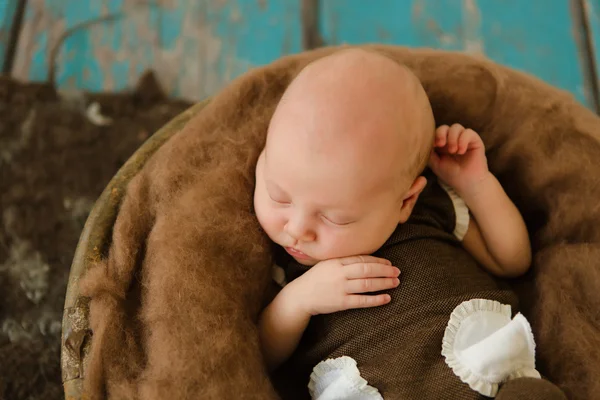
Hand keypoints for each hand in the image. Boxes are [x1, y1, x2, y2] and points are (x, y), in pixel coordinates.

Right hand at [285, 255, 399, 315]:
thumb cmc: (317, 278)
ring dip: (384, 283)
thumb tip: (368, 260)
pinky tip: (387, 298)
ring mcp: (340, 288)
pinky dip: (376, 299)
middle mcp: (339, 274)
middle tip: (397, 272)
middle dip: (385, 270)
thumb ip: (345, 261)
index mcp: (337, 261)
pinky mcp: (341, 303)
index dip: (378, 261)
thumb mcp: (328, 264)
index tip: (389, 263)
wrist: (301, 295)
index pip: (362, 259)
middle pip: (367, 270)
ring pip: (367, 284)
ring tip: (395, 283)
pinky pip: (362, 301)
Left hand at [429, 124, 489, 197]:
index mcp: (442, 144)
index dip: (433, 136)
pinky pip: (468, 132)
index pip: (436, 132)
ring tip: (453, 151)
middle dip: (441, 134)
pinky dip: (463, 140)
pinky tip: (461, 151)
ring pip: (456, 127)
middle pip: (445, 127)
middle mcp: (453, 139)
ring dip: (452, 138)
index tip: (433, 145)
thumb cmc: (451, 174)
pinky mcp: (475, 140)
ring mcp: (464, 139)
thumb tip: (423, 143)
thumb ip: (429, 153)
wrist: (467, 183)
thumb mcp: (435, 164)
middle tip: (441, 145)